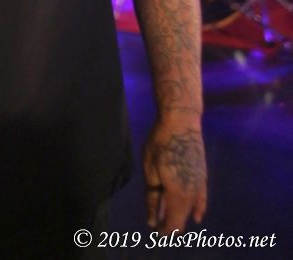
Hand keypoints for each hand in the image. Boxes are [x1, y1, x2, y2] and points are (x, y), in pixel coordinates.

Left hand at [143, 114, 206, 234]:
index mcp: (178, 195)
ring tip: (167, 216)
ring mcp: (199, 184)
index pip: (173, 223)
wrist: (181, 123)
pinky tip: (197, 216)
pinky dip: (198, 207)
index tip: (154, 231)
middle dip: (171, 224)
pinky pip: (202, 197)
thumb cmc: (160, 144)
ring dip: (180, 215)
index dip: (164, 231)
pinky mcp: (202, 174)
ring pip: (191, 208)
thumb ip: (152, 197)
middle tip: (157, 226)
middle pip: (182, 218)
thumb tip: (152, 221)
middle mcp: (192, 194)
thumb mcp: (150, 171)